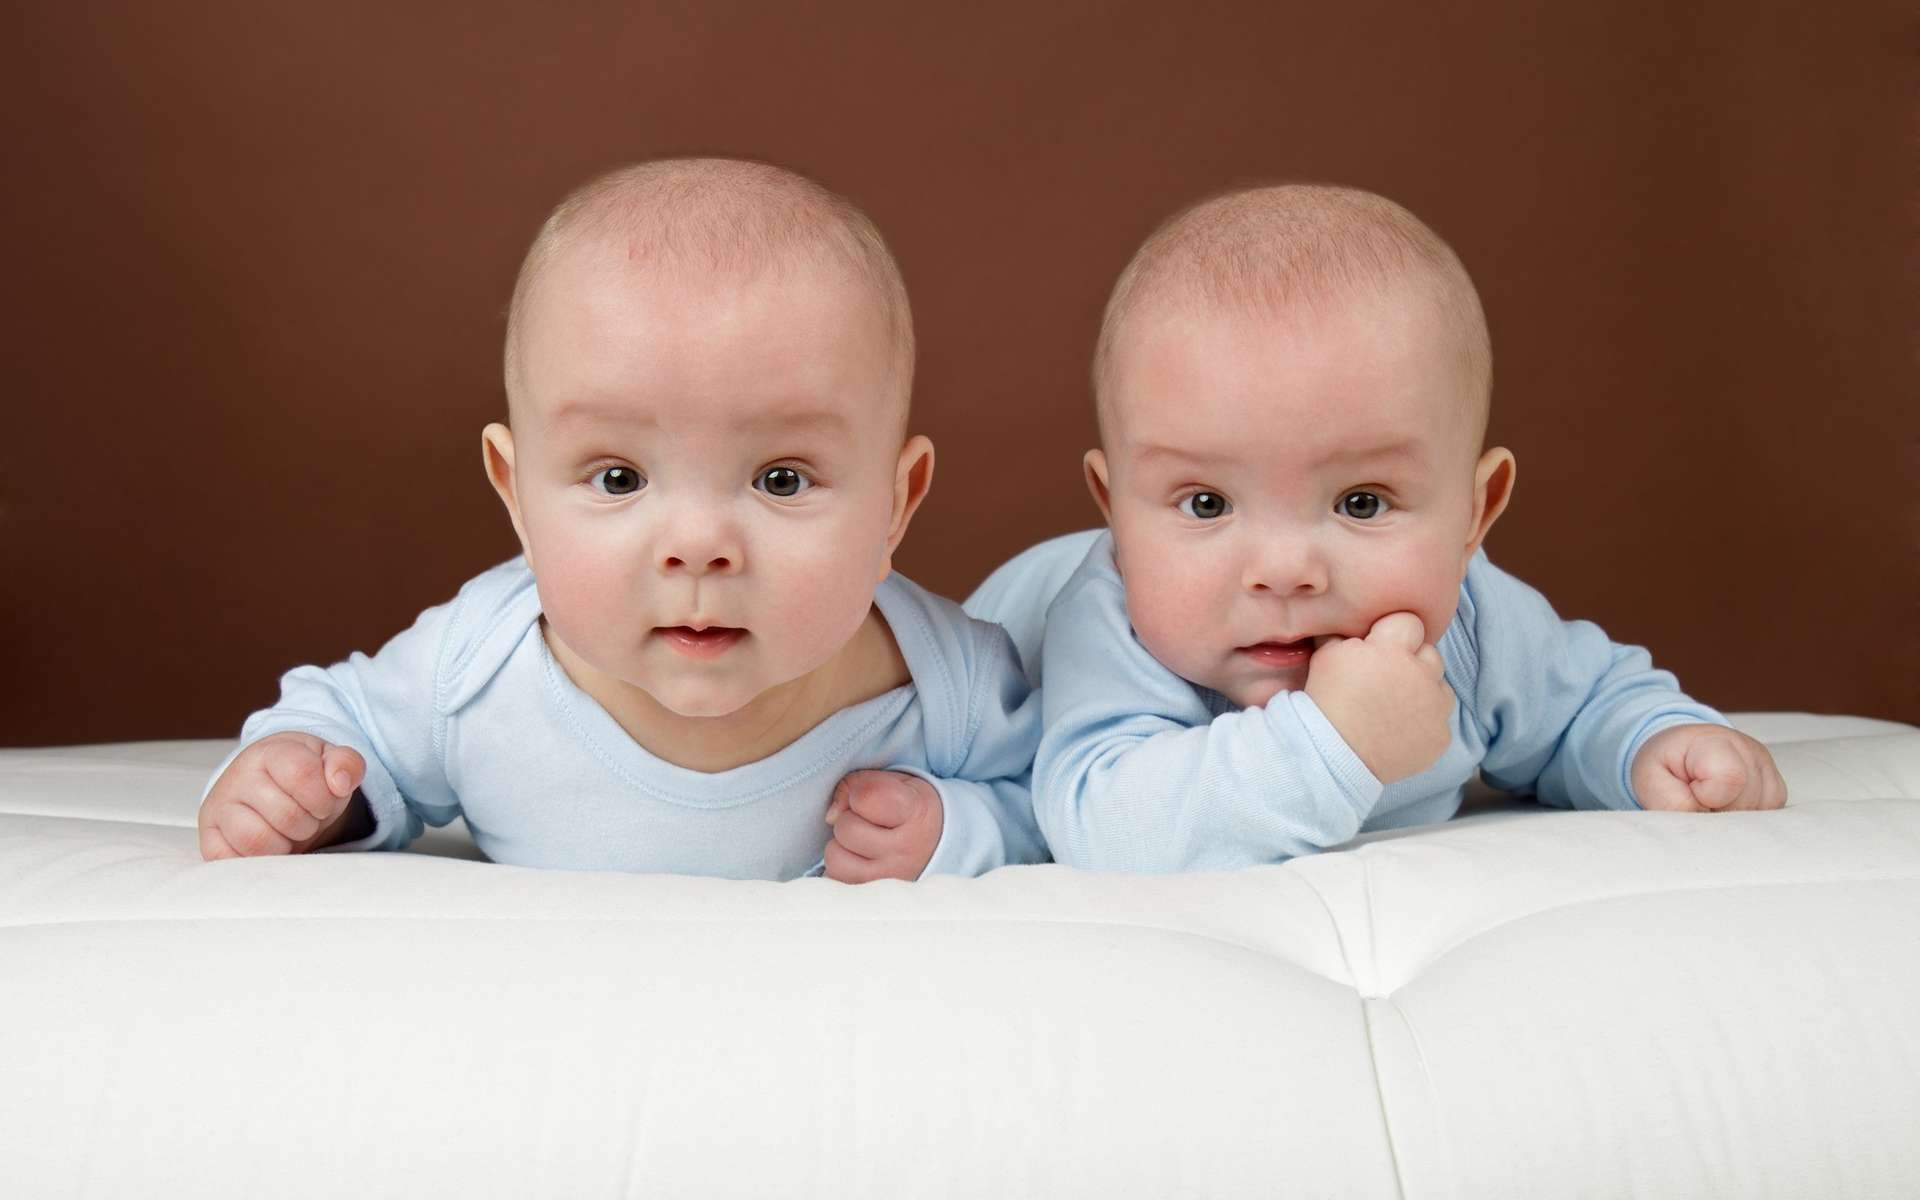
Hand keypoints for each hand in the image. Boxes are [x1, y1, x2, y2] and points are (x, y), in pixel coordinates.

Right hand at [198, 732, 365, 859]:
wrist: (268, 787)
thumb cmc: (302, 778)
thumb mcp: (329, 763)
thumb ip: (346, 764)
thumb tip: (341, 781)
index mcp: (270, 752)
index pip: (302, 774)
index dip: (323, 796)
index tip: (323, 800)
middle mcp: (237, 778)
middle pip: (286, 815)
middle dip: (307, 823)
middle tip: (303, 817)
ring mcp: (218, 809)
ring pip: (256, 841)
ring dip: (284, 845)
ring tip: (285, 832)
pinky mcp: (209, 839)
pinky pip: (231, 861)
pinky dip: (258, 862)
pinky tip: (268, 847)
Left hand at [823, 770, 942, 882]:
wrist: (941, 844)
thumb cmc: (910, 809)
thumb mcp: (896, 783)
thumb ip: (858, 785)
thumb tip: (830, 816)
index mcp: (914, 811)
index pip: (867, 797)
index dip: (859, 794)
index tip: (872, 799)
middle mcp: (905, 849)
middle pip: (846, 829)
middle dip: (848, 821)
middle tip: (867, 823)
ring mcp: (891, 877)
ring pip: (836, 858)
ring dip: (841, 848)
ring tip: (861, 844)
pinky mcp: (875, 898)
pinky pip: (836, 881)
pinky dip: (841, 869)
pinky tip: (859, 862)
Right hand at [1304, 612, 1452, 784]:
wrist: (1333, 755)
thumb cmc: (1326, 703)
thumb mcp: (1326, 657)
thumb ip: (1348, 636)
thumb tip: (1352, 627)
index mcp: (1392, 649)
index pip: (1408, 622)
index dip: (1394, 632)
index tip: (1382, 646)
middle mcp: (1421, 673)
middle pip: (1430, 653)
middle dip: (1413, 661)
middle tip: (1388, 679)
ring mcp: (1435, 707)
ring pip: (1440, 687)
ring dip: (1424, 691)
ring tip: (1396, 707)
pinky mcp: (1440, 736)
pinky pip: (1439, 722)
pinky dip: (1424, 724)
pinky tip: (1401, 732)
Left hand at [1631, 724, 1785, 811]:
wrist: (1679, 752)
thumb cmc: (1664, 765)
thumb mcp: (1649, 779)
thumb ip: (1670, 802)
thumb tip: (1701, 823)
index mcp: (1714, 741)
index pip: (1731, 778)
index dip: (1706, 797)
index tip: (1690, 789)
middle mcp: (1749, 751)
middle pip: (1745, 804)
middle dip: (1717, 813)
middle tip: (1697, 798)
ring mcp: (1767, 768)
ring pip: (1760, 815)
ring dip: (1731, 818)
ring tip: (1710, 801)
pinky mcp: (1775, 788)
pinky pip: (1768, 816)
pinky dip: (1746, 819)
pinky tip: (1727, 805)